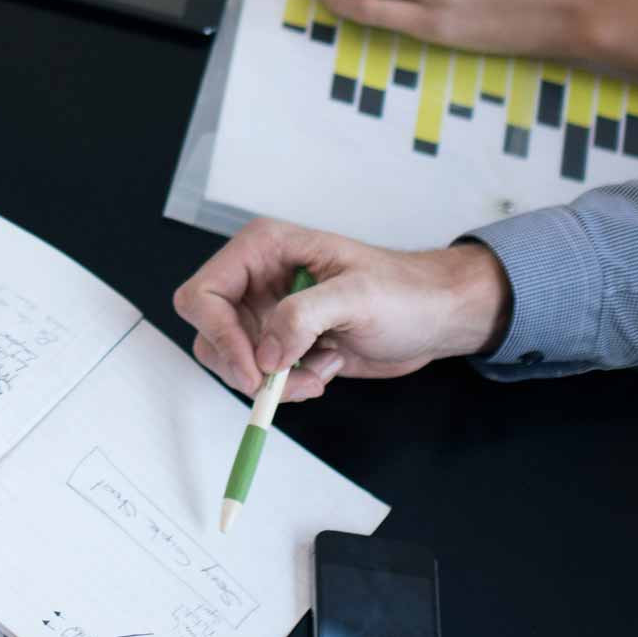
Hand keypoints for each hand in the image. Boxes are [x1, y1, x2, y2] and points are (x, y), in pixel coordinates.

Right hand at [171, 219, 508, 399]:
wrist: (434, 318)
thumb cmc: (405, 291)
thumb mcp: (357, 296)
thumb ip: (303, 317)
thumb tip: (265, 353)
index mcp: (264, 249)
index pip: (203, 293)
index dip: (219, 334)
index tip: (254, 368)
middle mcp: (257, 280)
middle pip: (210, 332)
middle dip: (246, 366)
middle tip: (285, 380)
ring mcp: (268, 314)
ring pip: (232, 361)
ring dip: (272, 381)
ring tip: (319, 372)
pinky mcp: (283, 344)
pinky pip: (260, 377)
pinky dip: (289, 387)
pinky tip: (326, 368)